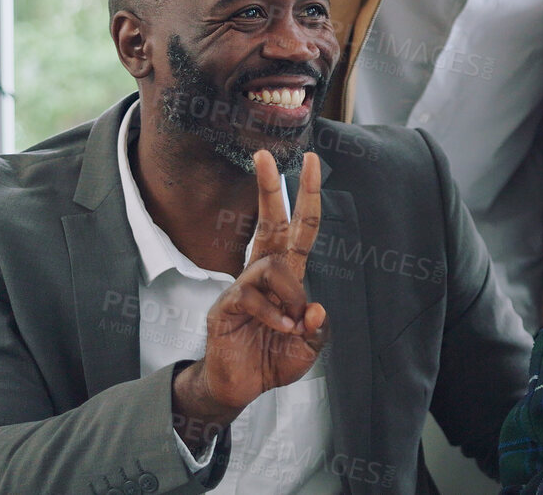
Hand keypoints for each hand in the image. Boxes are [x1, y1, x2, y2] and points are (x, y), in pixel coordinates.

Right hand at [174, 150, 325, 446]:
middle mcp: (263, 275)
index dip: (307, 197)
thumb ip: (317, 328)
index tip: (312, 162)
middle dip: (269, 189)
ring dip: (290, 295)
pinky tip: (279, 329)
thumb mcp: (307, 347)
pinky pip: (251, 296)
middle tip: (265, 156)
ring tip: (291, 325)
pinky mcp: (226, 307)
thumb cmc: (272, 360)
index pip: (299, 229)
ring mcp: (242, 288)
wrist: (238, 388)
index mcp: (286, 277)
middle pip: (270, 224)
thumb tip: (316, 307)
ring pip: (271, 266)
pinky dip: (272, 313)